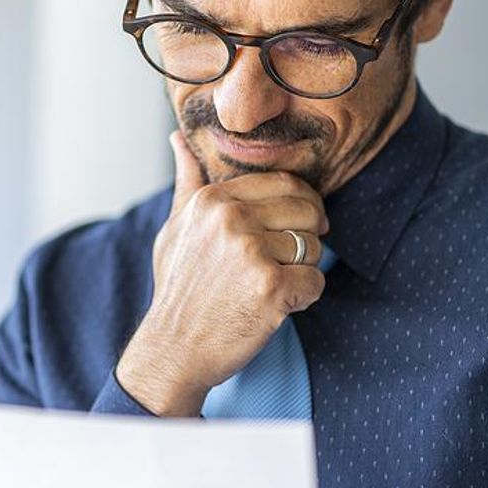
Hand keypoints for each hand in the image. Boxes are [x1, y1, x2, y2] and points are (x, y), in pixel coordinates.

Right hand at [116, 131, 328, 416]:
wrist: (172, 350)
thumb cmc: (178, 288)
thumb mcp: (175, 228)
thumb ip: (188, 182)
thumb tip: (178, 137)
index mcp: (213, 199)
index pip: (285, 183)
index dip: (300, 206)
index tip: (293, 228)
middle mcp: (230, 218)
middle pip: (307, 211)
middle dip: (306, 237)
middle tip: (285, 261)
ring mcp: (250, 252)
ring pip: (314, 247)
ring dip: (302, 270)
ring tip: (271, 286)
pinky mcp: (270, 287)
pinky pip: (315, 281)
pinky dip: (304, 298)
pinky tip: (276, 306)